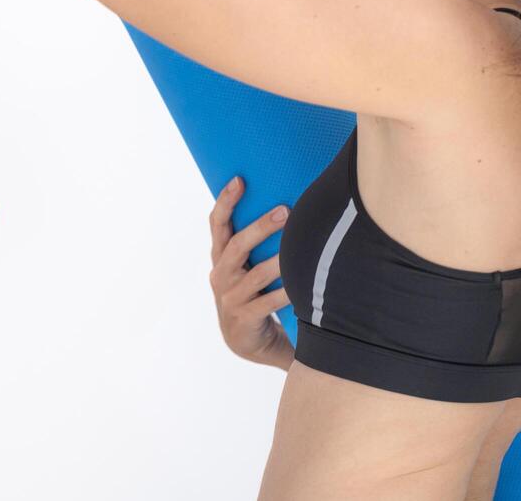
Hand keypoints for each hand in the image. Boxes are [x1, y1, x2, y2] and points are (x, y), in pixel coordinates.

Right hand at [209, 176, 294, 369]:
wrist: (246, 342)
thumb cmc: (254, 295)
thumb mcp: (246, 268)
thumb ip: (256, 244)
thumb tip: (287, 203)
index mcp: (220, 258)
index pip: (217, 224)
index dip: (225, 201)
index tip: (239, 179)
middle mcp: (221, 275)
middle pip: (236, 246)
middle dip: (260, 226)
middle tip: (285, 210)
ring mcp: (230, 298)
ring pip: (256, 274)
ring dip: (278, 260)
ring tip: (299, 247)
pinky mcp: (244, 318)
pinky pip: (268, 302)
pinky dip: (287, 292)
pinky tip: (303, 284)